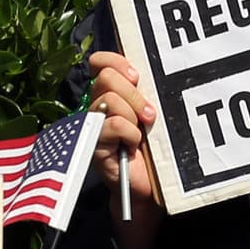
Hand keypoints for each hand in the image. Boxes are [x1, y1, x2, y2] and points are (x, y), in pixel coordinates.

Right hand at [89, 56, 167, 248]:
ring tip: (143, 132)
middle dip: (134, 94)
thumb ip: (147, 92)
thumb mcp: (154, 115)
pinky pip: (113, 124)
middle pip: (106, 78)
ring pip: (109, 100)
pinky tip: (133, 146)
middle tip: (149, 115)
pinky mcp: (94, 144)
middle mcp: (99, 106)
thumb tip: (149, 70)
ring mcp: (94, 125)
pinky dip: (129, 134)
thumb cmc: (155, 150)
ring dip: (134, 115)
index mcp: (113, 93)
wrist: (151, 187)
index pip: (102, 62)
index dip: (116, 61)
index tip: (137, 76)